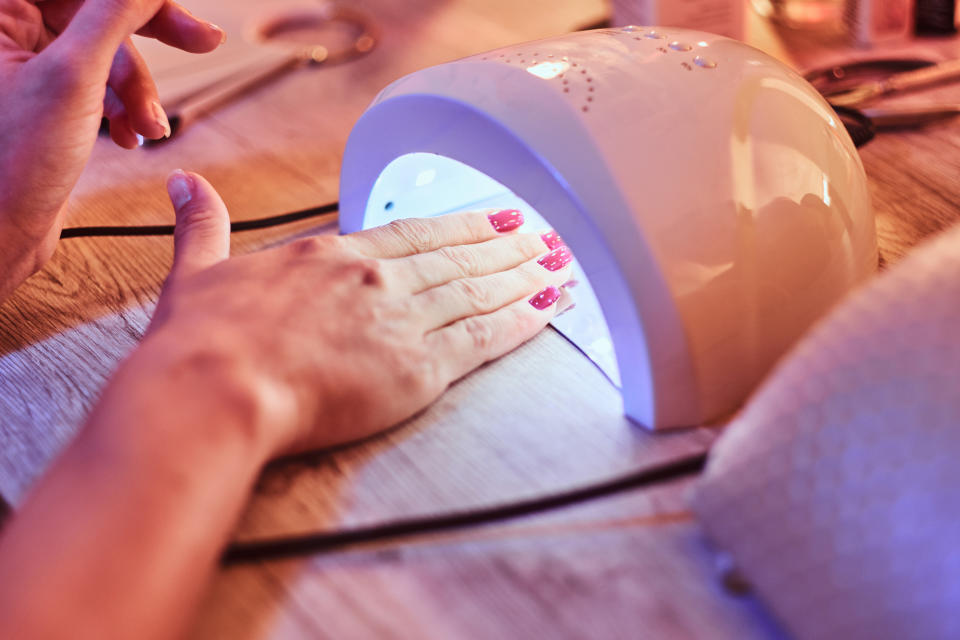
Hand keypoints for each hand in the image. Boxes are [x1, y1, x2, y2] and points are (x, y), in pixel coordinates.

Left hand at [0, 0, 224, 300]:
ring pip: (105, 49)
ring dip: (138, 88)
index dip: (141, 1)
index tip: (188, 23)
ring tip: (147, 127)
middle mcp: (7, 32)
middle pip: (97, 8)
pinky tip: (129, 136)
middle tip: (203, 44)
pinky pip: (98, 80)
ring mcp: (25, 63)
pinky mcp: (45, 96)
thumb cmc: (11, 162)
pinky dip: (123, 106)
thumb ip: (115, 13)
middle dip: (143, 47)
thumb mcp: (74, 75)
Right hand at [132, 171, 573, 457]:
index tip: (495, 218)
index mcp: (331, 253)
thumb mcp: (198, 274)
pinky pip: (485, 339)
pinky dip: (522, 322)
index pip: (414, 234)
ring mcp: (403, 321)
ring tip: (560, 265)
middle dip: (507, 247)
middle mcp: (377, 279)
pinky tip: (550, 309)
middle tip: (547, 236)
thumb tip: (185, 186)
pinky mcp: (419, 370)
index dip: (461, 226)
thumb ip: (205, 229)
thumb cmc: (200, 344)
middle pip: (458, 258)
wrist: (215, 390)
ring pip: (480, 292)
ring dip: (524, 277)